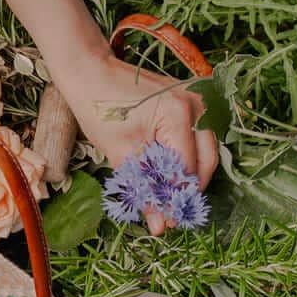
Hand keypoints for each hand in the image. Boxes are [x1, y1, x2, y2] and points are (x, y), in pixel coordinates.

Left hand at [57, 52, 218, 234]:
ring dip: (187, 174)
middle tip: (167, 213)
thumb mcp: (121, 153)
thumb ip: (144, 189)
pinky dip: (184, 156)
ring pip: (204, 150)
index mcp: (180, 114)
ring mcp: (198, 99)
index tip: (165, 222)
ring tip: (164, 195)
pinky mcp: (191, 100)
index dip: (175, 198)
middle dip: (187, 189)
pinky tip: (166, 171)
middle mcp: (198, 104)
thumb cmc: (100, 107)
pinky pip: (197, 135)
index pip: (187, 169)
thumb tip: (159, 225)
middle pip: (205, 160)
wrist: (90, 71)